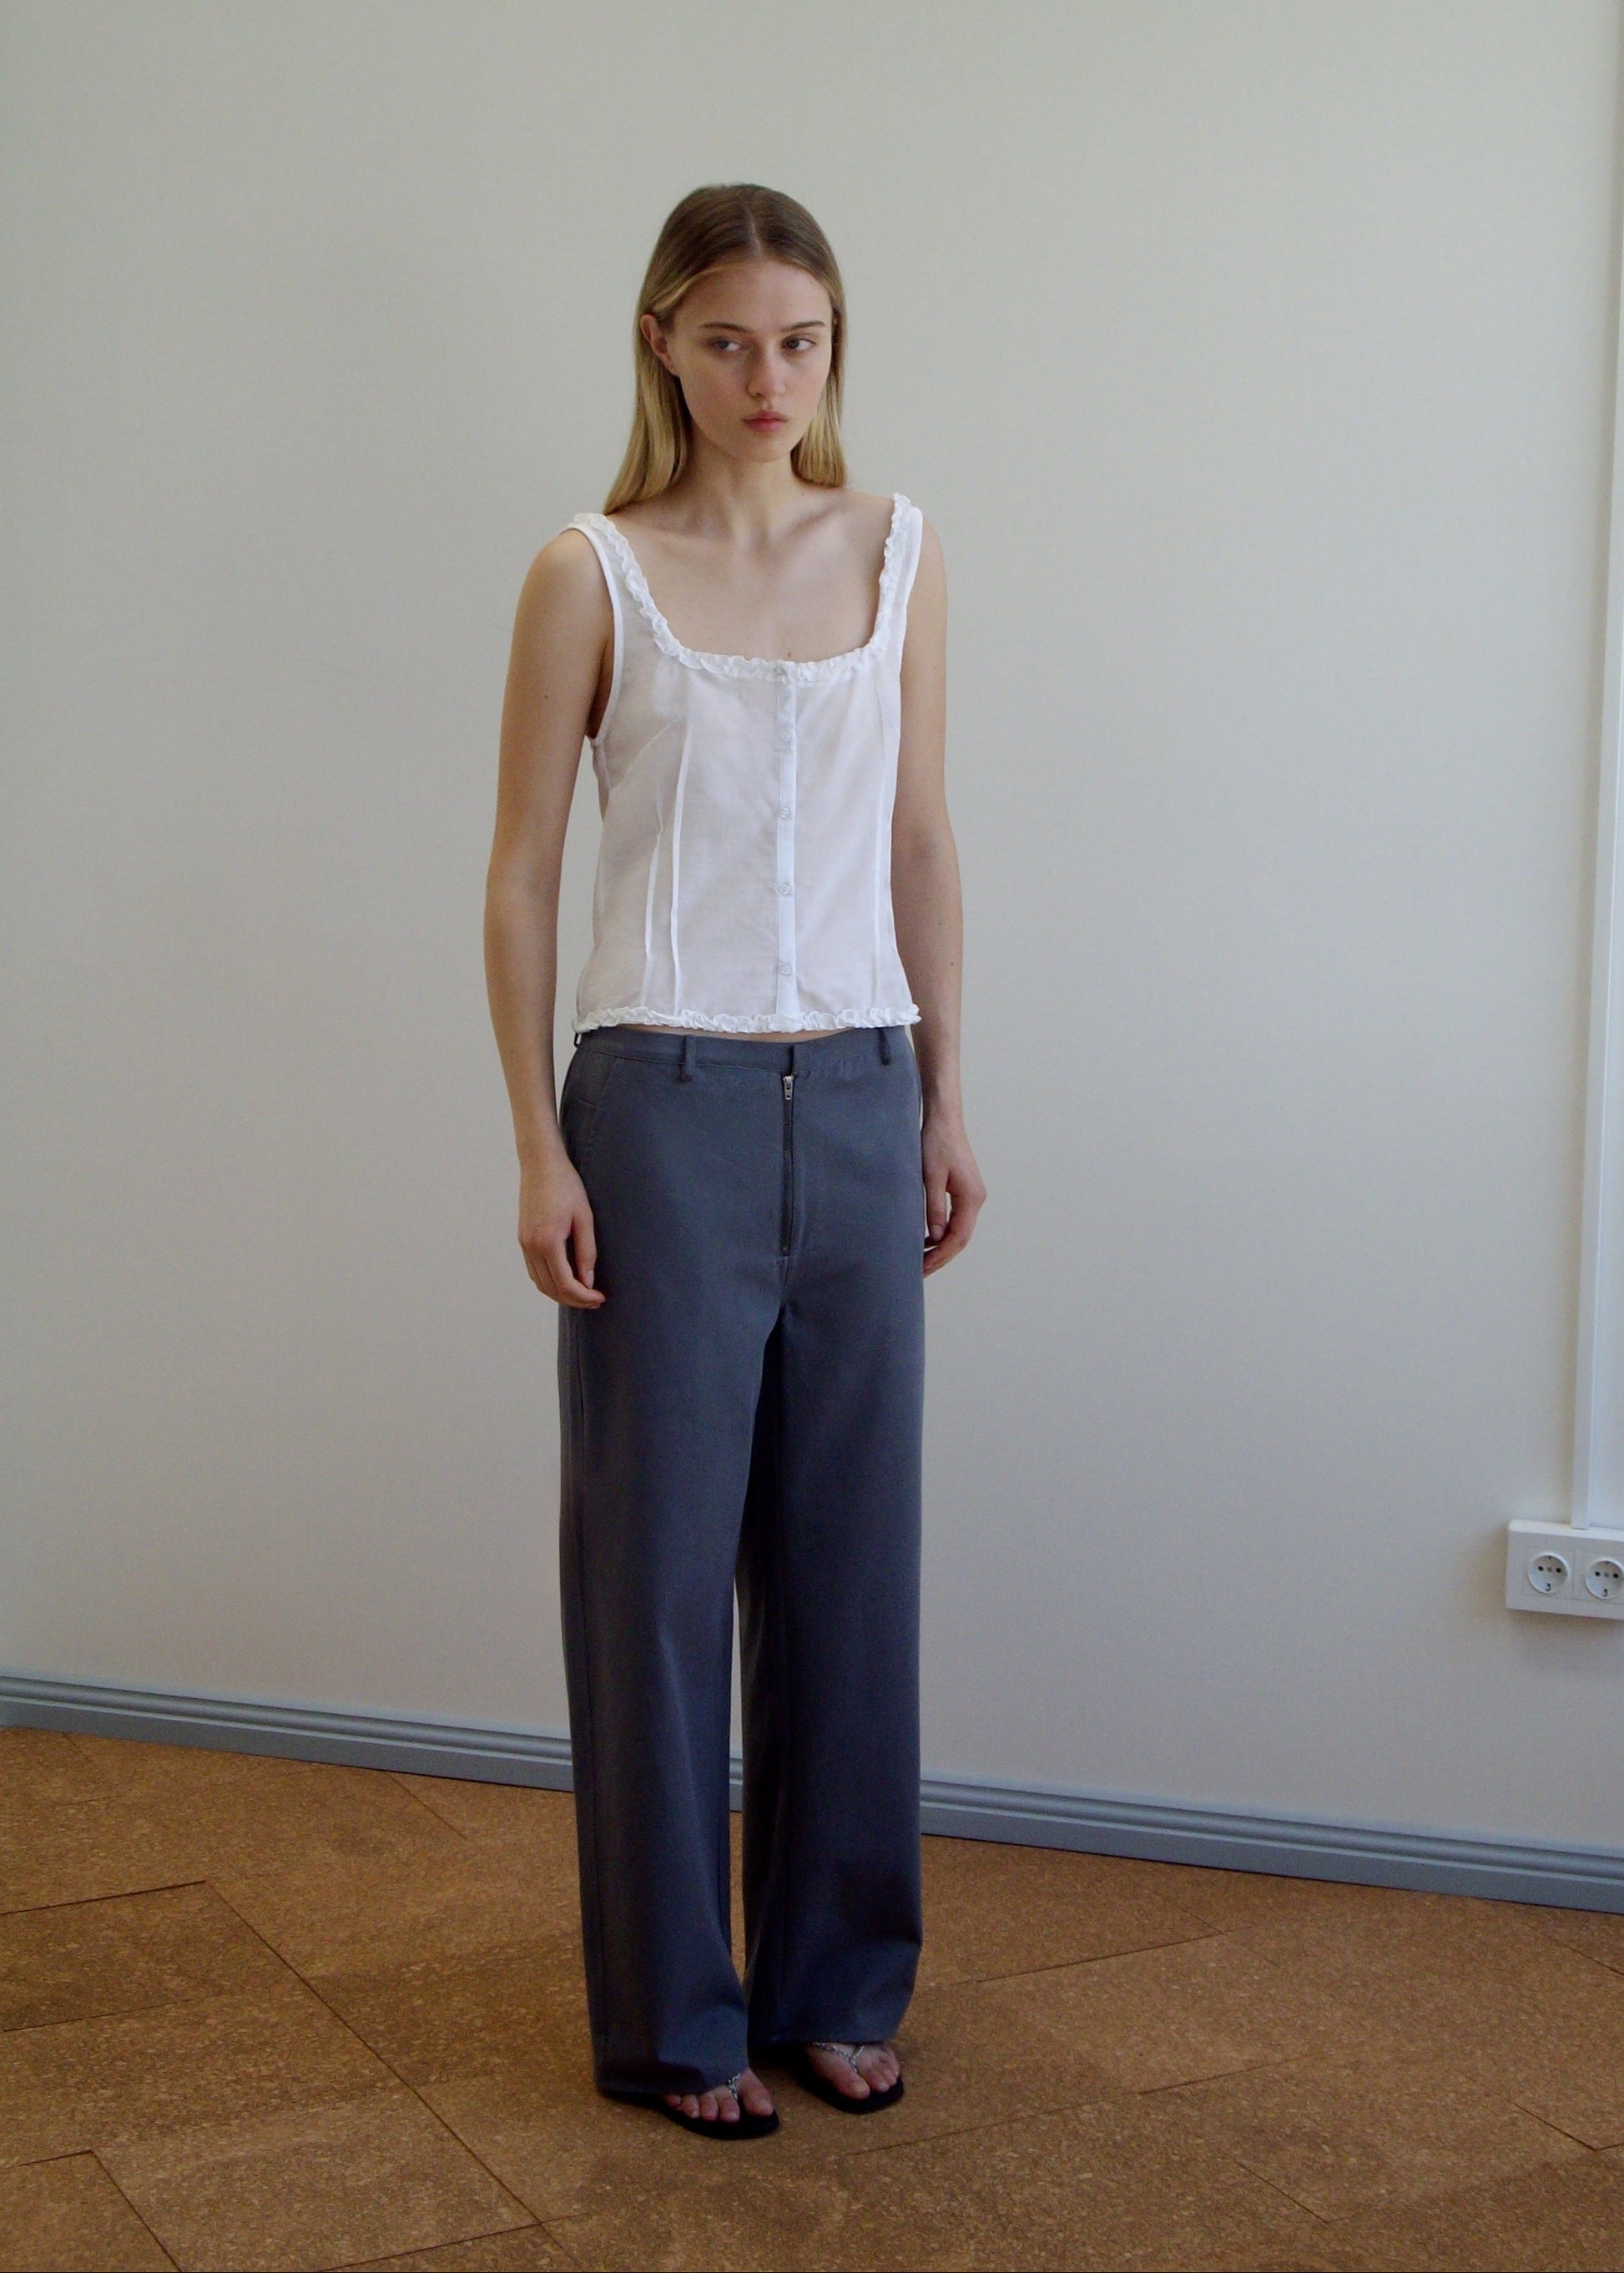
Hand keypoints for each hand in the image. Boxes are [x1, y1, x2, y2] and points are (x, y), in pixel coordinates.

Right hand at [518, 1147, 604, 1307]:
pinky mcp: (522, 1239)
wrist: (541, 1164)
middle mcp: (531, 1247)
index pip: (565, 1284)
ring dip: (560, 1293)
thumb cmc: (567, 1186)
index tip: (600, 1297)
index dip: (584, 1296)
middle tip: (595, 1300)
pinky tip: (566, 1278)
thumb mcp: (584, 1218)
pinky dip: (549, 1281)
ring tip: (583, 1293)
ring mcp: (524, 1244)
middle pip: (550, 1289)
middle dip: (574, 1300)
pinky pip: (534, 1270)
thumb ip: (586, 1252)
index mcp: (547, 1242)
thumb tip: (588, 1282)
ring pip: (540, 1283)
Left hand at [921, 1112, 984, 1275]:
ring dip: (942, 1247)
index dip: (940, 1256)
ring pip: (960, 1231)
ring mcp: (973, 1195)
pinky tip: (927, 1239)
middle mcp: (977, 1199)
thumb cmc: (936, 1143)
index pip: (958, 1238)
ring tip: (922, 1260)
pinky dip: (943, 1233)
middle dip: (941, 1257)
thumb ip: (934, 1209)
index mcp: (971, 1198)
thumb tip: (937, 1238)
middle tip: (919, 1272)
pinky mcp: (965, 1191)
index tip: (922, 1269)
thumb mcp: (930, 1178)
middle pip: (961, 1239)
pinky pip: (957, 1220)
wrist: (944, 1120)